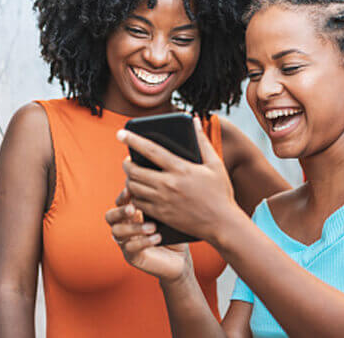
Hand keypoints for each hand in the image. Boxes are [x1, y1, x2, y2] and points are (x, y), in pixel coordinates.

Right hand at [105, 188, 190, 283]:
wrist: (180, 258)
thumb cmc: (173, 233)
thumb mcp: (166, 216)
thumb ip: (157, 204)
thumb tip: (156, 188)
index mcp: (131, 215)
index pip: (120, 202)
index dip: (123, 196)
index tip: (130, 190)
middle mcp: (125, 227)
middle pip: (110, 216)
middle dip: (120, 211)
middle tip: (133, 209)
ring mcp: (126, 242)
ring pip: (117, 232)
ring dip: (134, 227)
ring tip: (152, 227)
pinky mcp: (132, 257)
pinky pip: (129, 248)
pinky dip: (143, 242)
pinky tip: (157, 238)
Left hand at [116, 116, 244, 243]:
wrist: (222, 223)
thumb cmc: (220, 192)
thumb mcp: (215, 164)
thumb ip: (203, 141)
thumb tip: (195, 120)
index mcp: (181, 169)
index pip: (151, 150)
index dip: (133, 140)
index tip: (121, 133)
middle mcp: (169, 184)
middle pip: (135, 170)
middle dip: (127, 163)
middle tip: (127, 160)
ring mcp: (163, 201)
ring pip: (133, 187)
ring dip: (129, 179)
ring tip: (133, 175)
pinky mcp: (161, 215)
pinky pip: (138, 204)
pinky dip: (134, 196)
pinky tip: (138, 192)